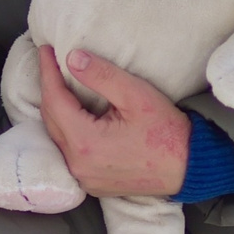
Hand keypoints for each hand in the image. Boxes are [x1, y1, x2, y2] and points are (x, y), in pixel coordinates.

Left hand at [37, 46, 188, 198]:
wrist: (189, 167)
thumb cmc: (166, 131)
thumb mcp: (136, 95)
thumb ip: (102, 76)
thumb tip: (72, 59)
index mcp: (85, 143)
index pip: (54, 101)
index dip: (48, 73)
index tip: (45, 50)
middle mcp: (78, 165)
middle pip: (51, 119)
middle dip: (49, 89)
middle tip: (50, 63)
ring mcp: (84, 178)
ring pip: (57, 136)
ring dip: (56, 109)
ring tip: (58, 83)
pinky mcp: (92, 183)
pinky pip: (68, 152)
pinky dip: (66, 129)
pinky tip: (73, 113)